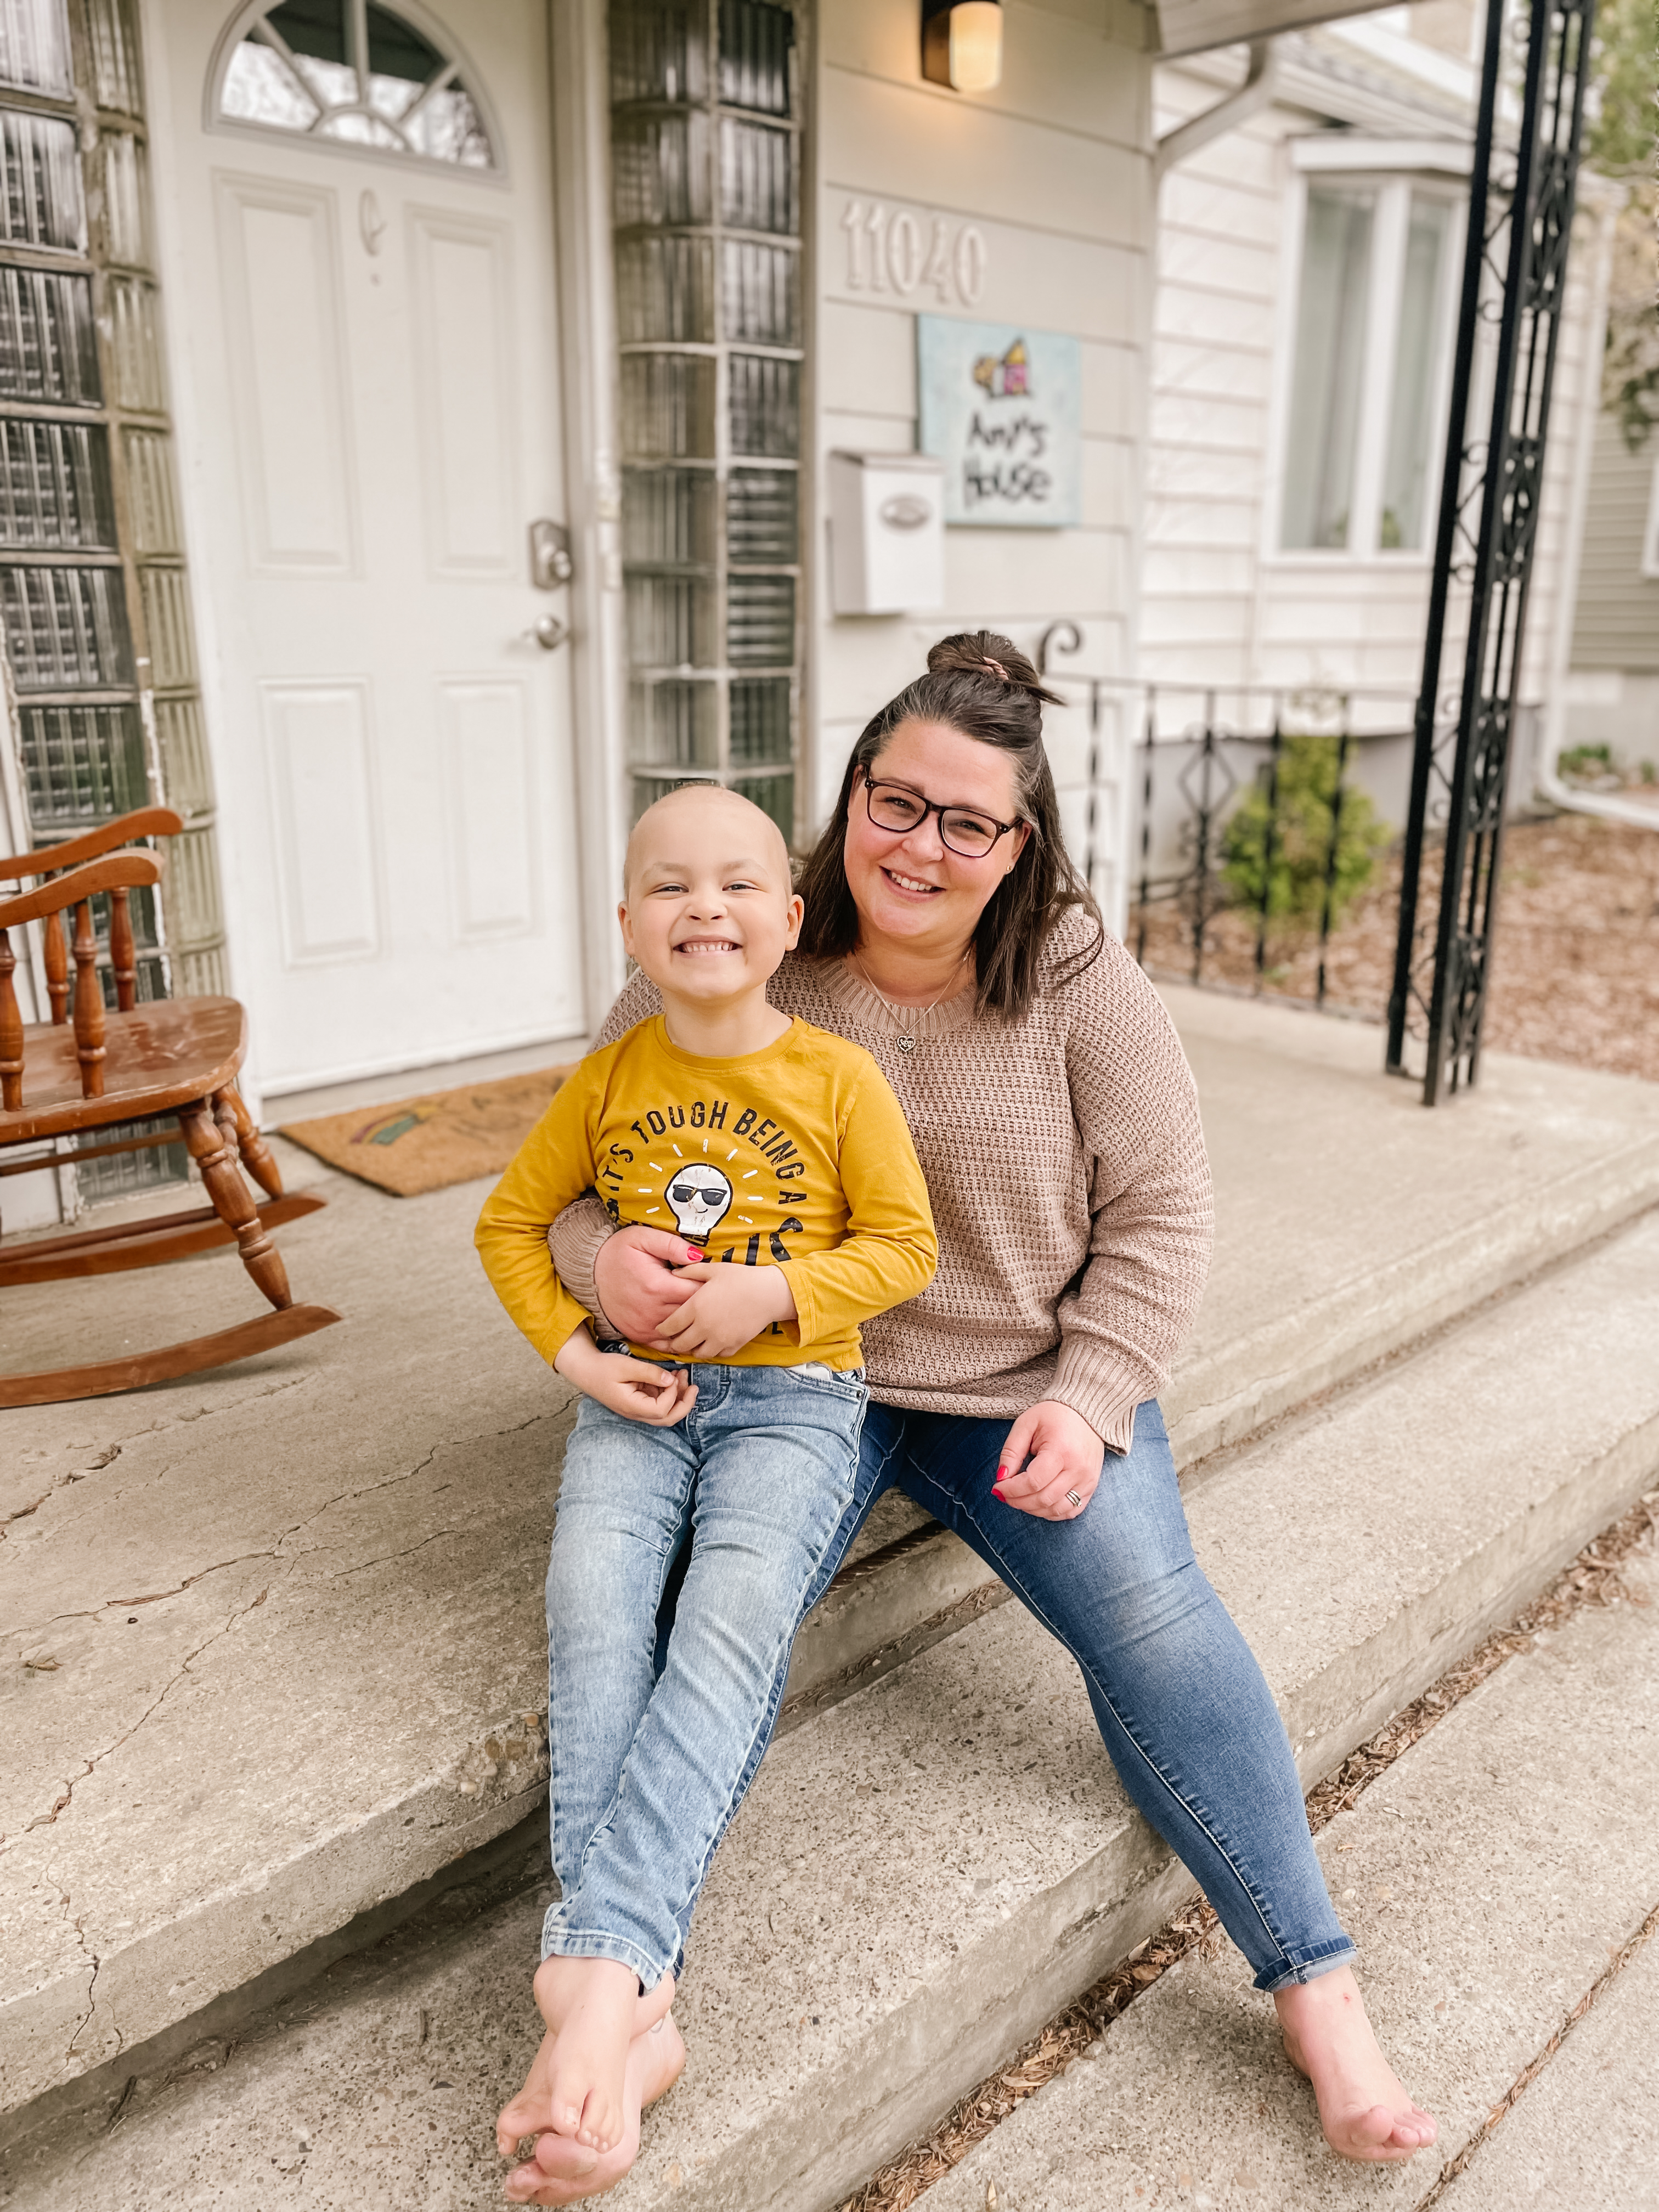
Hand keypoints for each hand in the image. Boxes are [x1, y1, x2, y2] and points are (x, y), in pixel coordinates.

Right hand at [554, 1324, 695, 1426]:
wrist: (586, 1370)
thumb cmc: (603, 1368)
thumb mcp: (627, 1366)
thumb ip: (650, 1373)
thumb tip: (671, 1379)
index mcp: (632, 1406)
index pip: (661, 1410)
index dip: (672, 1395)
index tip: (673, 1376)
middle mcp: (636, 1413)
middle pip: (667, 1419)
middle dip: (685, 1404)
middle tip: (694, 1386)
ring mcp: (638, 1409)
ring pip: (665, 1412)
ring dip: (678, 1396)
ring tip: (683, 1375)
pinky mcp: (639, 1402)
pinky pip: (659, 1403)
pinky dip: (669, 1392)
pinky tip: (672, 1377)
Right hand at [592, 1225, 700, 1341]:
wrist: (588, 1273)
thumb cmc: (618, 1253)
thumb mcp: (643, 1238)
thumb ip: (673, 1245)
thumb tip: (698, 1256)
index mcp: (658, 1286)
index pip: (697, 1292)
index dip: (708, 1286)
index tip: (710, 1279)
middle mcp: (652, 1311)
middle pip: (693, 1314)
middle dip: (704, 1305)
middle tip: (710, 1295)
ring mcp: (645, 1326)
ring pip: (682, 1330)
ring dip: (693, 1322)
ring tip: (700, 1310)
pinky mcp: (638, 1334)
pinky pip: (665, 1343)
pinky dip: (677, 1337)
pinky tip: (685, 1327)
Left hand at [650, 1263, 796, 1360]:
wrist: (769, 1293)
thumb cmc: (741, 1278)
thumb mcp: (713, 1269)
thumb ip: (690, 1272)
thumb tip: (673, 1273)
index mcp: (695, 1308)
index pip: (669, 1326)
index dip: (661, 1330)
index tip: (659, 1329)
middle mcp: (704, 1327)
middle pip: (680, 1345)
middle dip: (672, 1344)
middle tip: (670, 1340)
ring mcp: (719, 1339)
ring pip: (697, 1354)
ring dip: (692, 1350)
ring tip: (691, 1343)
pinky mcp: (734, 1346)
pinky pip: (717, 1356)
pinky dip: (712, 1352)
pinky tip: (711, 1343)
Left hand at [992, 1399, 1105, 1519]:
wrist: (1086, 1414)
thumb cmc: (1053, 1416)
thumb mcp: (1026, 1424)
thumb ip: (1011, 1451)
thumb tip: (1001, 1478)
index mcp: (1061, 1450)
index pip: (1033, 1482)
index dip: (1011, 1489)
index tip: (998, 1486)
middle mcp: (1078, 1469)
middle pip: (1044, 1499)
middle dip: (1018, 1501)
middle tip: (1005, 1495)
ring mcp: (1088, 1480)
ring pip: (1057, 1510)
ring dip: (1033, 1509)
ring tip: (1019, 1499)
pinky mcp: (1092, 1487)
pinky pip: (1071, 1510)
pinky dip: (1052, 1513)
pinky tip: (1038, 1503)